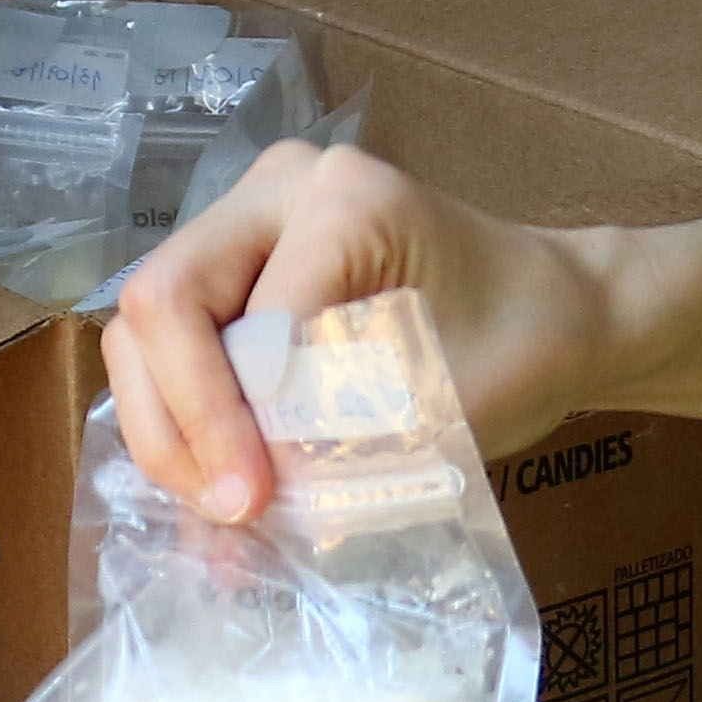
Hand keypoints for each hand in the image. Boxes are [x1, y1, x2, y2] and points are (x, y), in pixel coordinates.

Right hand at [102, 142, 618, 523]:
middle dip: (181, 424)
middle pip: (159, 305)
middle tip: (232, 512)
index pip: (240, 322)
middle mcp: (276, 189)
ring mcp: (247, 221)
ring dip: (170, 429)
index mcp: (341, 201)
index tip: (266, 503)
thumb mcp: (439, 405)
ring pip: (148, 330)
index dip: (234, 423)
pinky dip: (186, 422)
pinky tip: (216, 486)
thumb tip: (237, 509)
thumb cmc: (522, 349)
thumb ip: (336, 447)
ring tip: (221, 510)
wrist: (554, 314)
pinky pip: (175, 344)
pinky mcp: (236, 265)